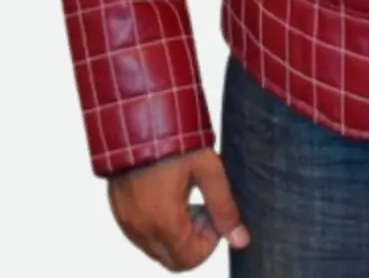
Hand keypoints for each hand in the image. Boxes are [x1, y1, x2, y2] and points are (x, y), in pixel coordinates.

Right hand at [108, 147, 249, 269]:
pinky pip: (141, 234)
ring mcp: (126, 221)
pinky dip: (158, 225)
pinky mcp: (119, 211)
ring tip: (185, 195)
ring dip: (175, 233)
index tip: (213, 214)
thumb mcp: (208, 169)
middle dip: (193, 241)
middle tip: (201, 207)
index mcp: (163, 221)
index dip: (209, 242)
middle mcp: (140, 228)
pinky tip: (168, 193)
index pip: (190, 260)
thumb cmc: (173, 138)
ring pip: (156, 249)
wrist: (137, 116)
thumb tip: (241, 239)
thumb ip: (225, 207)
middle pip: (173, 260)